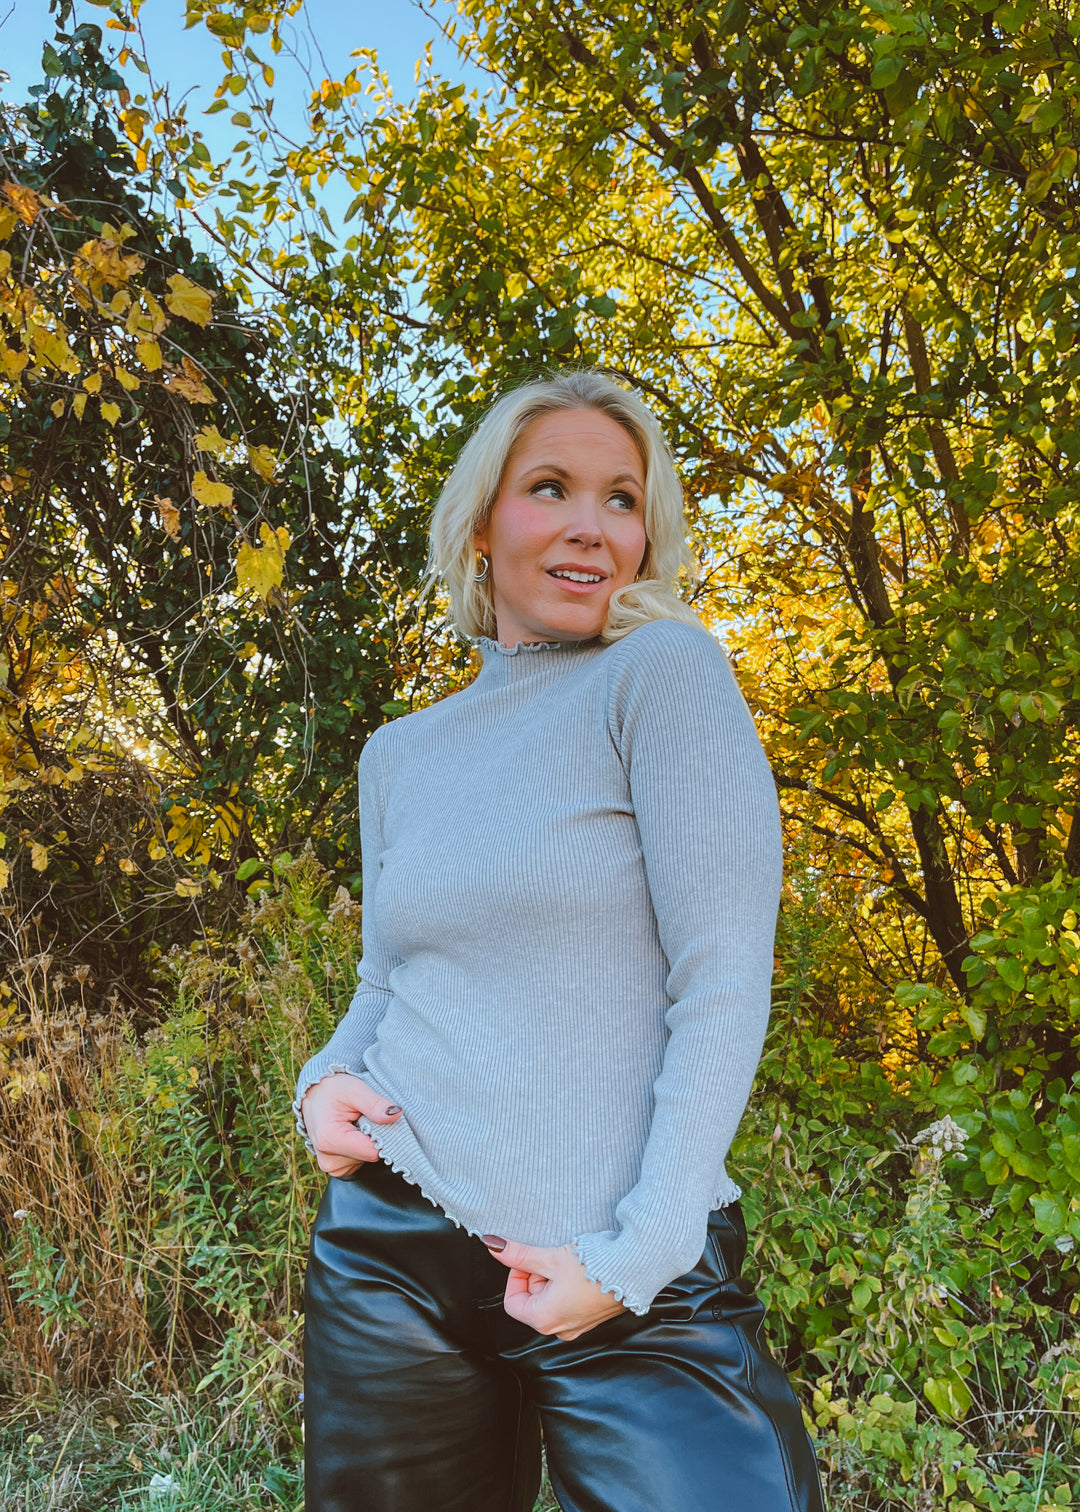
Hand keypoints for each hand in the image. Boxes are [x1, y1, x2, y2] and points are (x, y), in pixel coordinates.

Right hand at [301, 1072, 401, 1177]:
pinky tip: (351, 1133)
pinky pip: (359, 1162)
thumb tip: (396, 1114)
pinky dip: (360, 1148)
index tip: (379, 1119)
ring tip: (355, 1123)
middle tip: (363, 1117)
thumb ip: (375, 1104)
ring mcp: (331, 1167)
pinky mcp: (336, 1168)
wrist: (314, 1095)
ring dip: (366, 1141)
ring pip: (366, 1160)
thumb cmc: (332, 1090)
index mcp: (330, 1140)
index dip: (383, 1135)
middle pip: (370, 1156)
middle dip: (373, 1136)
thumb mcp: (355, 1089)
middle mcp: (328, 1160)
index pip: (373, 1151)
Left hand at [482, 1236, 627, 1340]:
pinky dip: (568, 1286)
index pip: (512, 1302)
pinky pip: (568, 1302)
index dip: (517, 1276)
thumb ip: (519, 1254)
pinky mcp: (590, 1318)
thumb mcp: (551, 1258)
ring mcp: (577, 1326)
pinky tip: (582, 1271)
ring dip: (554, 1279)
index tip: (529, 1260)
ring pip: (550, 1300)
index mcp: (544, 1320)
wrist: (633, 1270)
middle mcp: (559, 1329)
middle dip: (538, 1275)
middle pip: (532, 1300)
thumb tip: (493, 1246)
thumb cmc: (594, 1268)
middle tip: (553, 1259)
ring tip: (570, 1264)